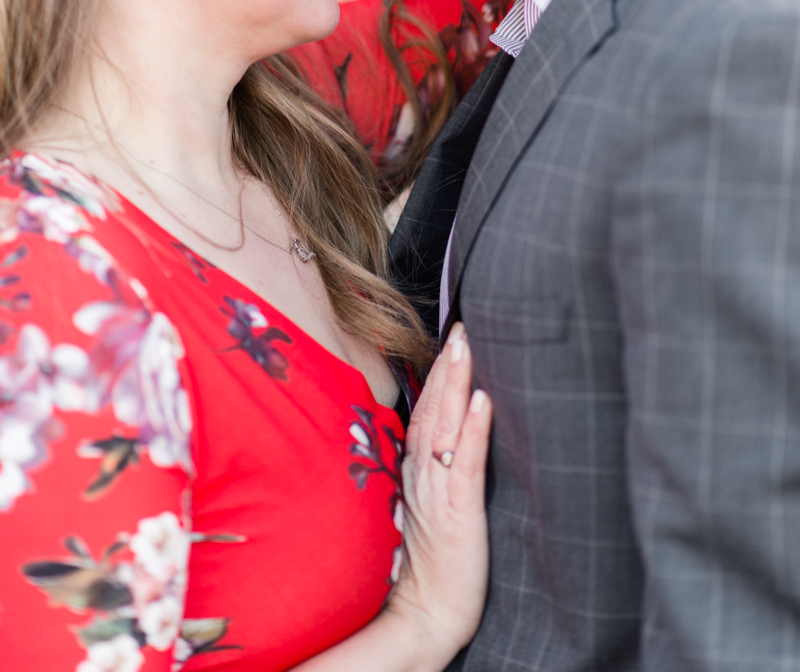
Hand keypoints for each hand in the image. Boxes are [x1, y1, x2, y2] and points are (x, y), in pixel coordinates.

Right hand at [388, 323, 491, 665]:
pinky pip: (467, 464)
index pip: (425, 415)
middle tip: (461, 326)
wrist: (428, 619)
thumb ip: (434, 474)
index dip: (438, 376)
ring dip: (456, 383)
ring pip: (446, 426)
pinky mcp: (459, 513)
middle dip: (447, 366)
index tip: (451, 340)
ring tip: (466, 346)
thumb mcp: (430, 511)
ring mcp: (438, 492)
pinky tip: (483, 401)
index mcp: (415, 475)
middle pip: (433, 410)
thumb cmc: (433, 567)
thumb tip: (453, 438)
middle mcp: (422, 476)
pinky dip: (474, 430)